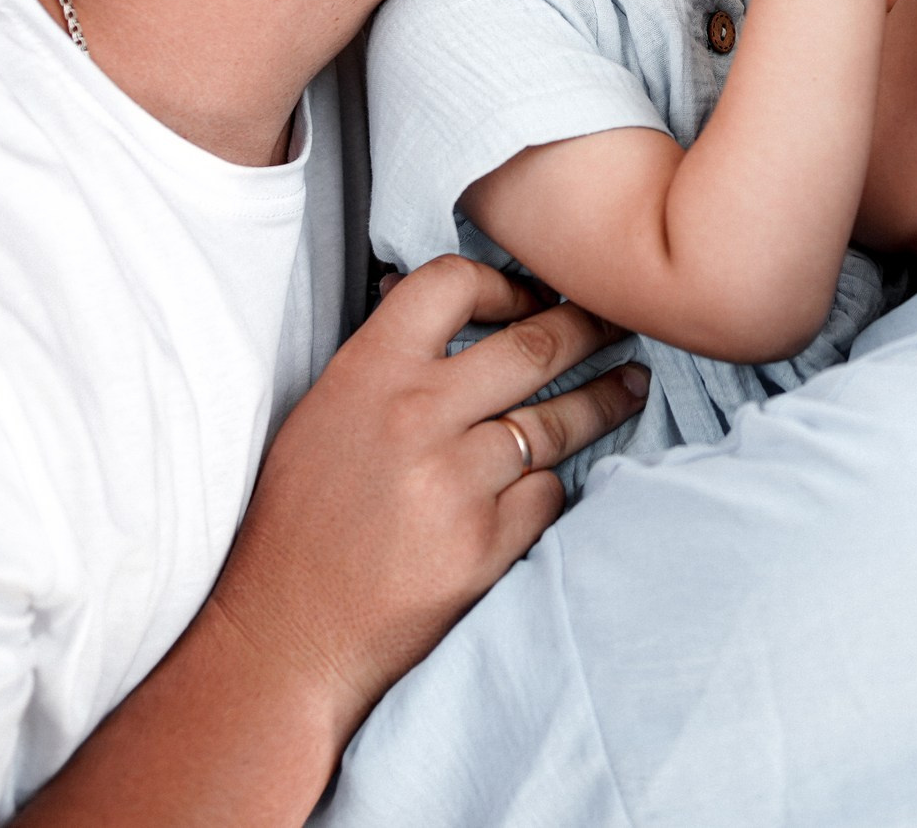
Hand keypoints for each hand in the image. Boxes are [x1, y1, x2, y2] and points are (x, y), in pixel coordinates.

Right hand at [15, 257, 644, 824]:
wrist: (287, 634)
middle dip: (590, 328)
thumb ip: (388, 364)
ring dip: (604, 399)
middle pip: (534, 346)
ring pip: (557, 422)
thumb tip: (456, 316)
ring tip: (630, 385)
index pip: (453, 284)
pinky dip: (550, 487)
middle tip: (618, 323)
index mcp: (367, 373)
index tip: (534, 296)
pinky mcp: (485, 544)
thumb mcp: (323, 416)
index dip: (506, 283)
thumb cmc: (299, 526)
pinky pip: (546, 493)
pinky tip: (554, 482)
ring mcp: (455, 482)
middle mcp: (416, 416)